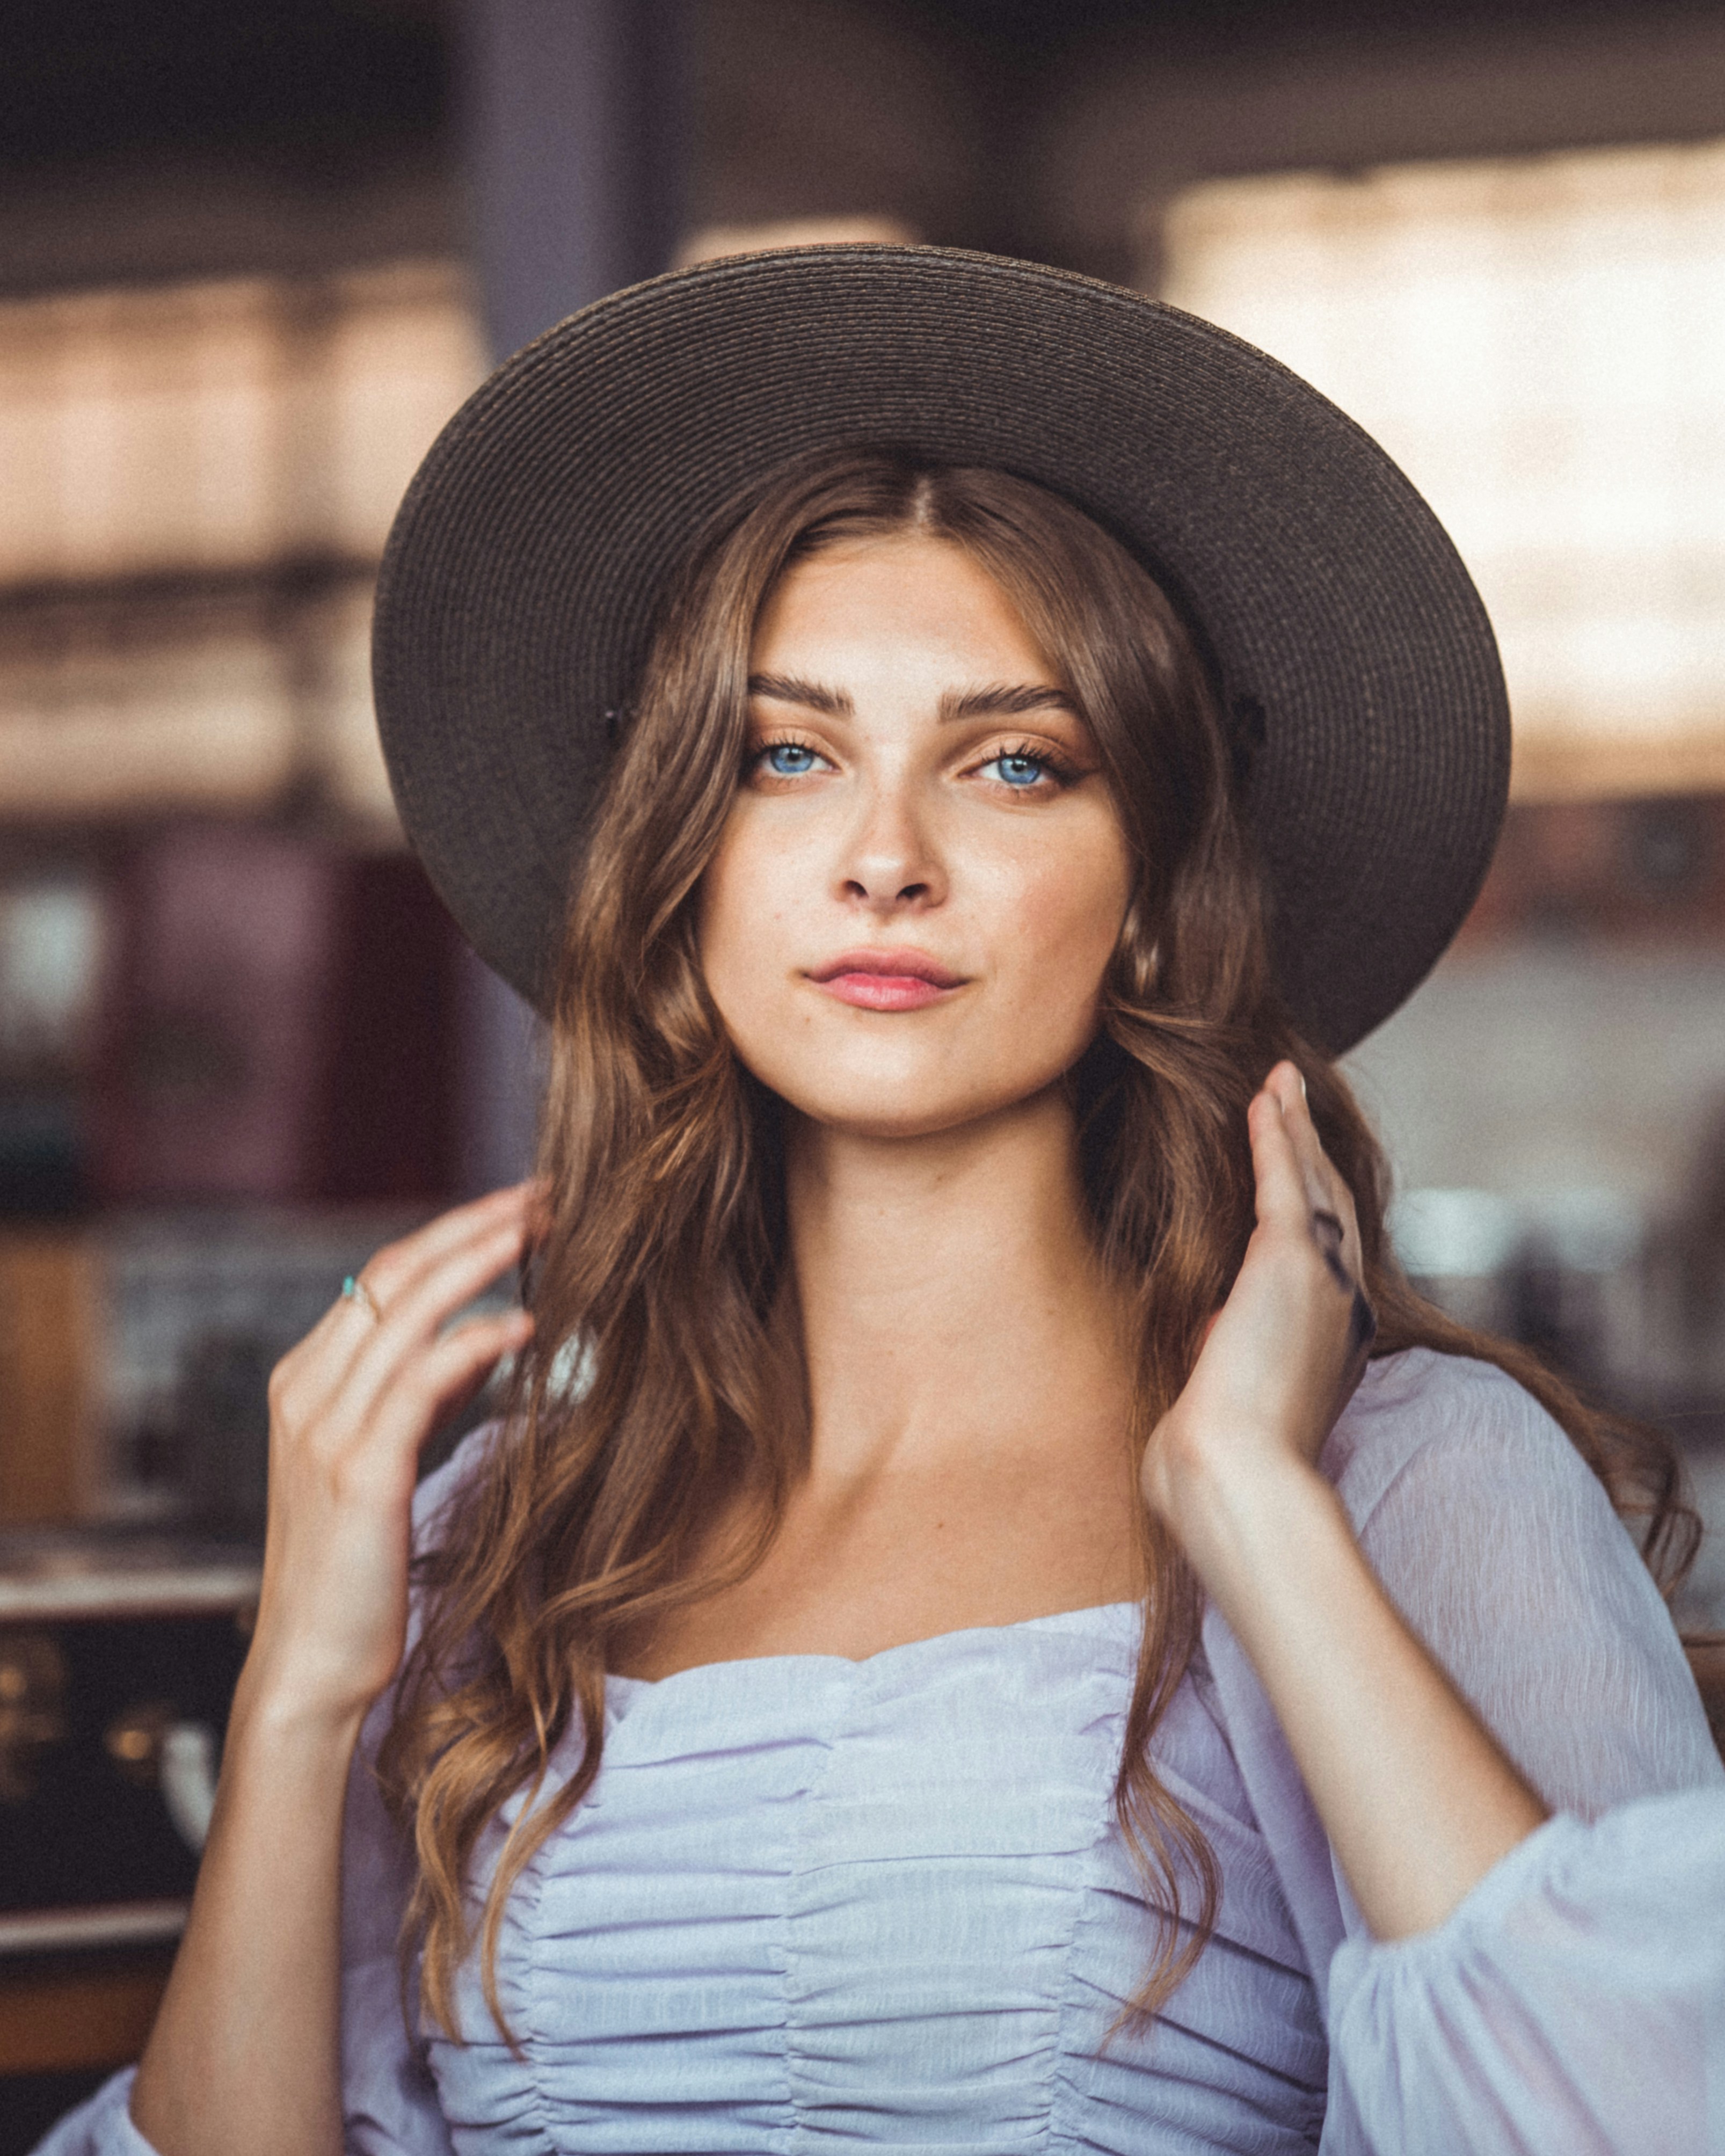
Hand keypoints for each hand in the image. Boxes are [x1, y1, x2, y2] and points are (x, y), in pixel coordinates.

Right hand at [236, 1184, 540, 1733]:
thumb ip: (422, 1395)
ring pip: (405, 1313)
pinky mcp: (357, 1473)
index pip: (382, 1274)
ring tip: (547, 1231)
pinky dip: (473, 1344)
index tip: (522, 1205)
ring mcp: (324, 1429)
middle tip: (550, 1194)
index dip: (455, 1232)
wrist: (311, 1664)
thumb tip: (487, 1336)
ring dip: (483, 1262)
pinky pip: (418, 1383)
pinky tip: (526, 1326)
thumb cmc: (359, 1568)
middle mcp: (305, 1390)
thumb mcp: (387, 1459)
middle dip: (475, 1225)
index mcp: (306, 1380)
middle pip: (394, 1274)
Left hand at [1140, 1061, 1373, 1535]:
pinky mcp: (1290, 1259)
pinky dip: (1276, 1135)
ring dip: (1295, 1128)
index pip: (1325, 1262)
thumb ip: (1223, 1367)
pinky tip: (1266, 1098)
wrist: (1237, 1477)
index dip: (1314, 1210)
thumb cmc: (1221, 1468)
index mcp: (1331, 1349)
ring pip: (1313, 1184)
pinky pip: (1284, 1180)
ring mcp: (1322, 1281)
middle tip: (1294, 1101)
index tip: (1298, 1175)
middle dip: (1312, 1151)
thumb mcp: (1227, 1407)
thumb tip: (1207, 1338)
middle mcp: (1341, 1309)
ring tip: (1281, 1082)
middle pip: (1331, 1208)